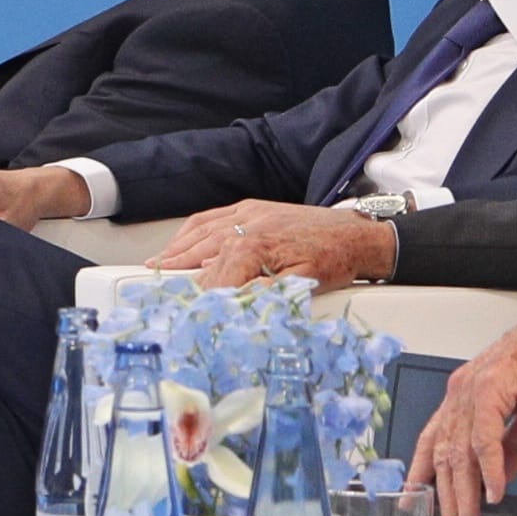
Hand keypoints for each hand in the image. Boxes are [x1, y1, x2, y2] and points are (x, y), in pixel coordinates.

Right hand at [165, 201, 395, 289]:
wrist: (359, 234)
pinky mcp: (252, 208)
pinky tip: (183, 238)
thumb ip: (265, 291)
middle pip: (203, 254)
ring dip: (178, 249)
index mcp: (256, 247)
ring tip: (159, 262)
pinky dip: (192, 229)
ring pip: (202, 233)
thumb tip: (237, 299)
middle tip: (157, 285)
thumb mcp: (304, 284)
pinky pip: (212, 217)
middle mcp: (246, 226)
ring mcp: (248, 214)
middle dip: (178, 271)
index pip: (217, 276)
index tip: (187, 307)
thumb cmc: (336, 259)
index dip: (201, 295)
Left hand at [409, 299, 516, 515]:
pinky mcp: (492, 388)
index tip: (413, 500)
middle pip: (443, 454)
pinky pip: (485, 437)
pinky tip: (494, 491)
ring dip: (464, 492)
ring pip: (459, 451)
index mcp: (462, 397)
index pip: (430, 440)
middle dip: (446, 497)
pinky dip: (490, 468)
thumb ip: (511, 446)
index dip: (419, 472)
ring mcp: (471, 389)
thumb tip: (497, 478)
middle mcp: (459, 393)